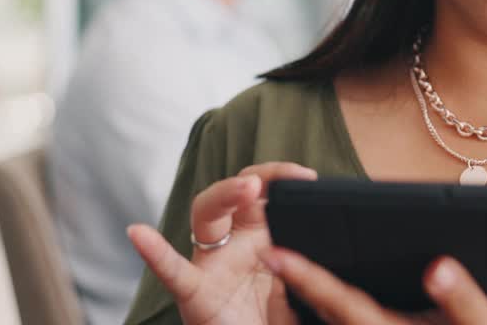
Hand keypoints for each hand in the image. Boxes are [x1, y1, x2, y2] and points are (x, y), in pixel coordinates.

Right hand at [127, 161, 317, 324]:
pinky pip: (172, 271)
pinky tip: (138, 233)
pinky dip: (155, 253)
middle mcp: (232, 243)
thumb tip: (347, 236)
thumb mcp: (300, 278)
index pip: (263, 191)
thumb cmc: (273, 315)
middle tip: (267, 182)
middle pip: (231, 195)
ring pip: (205, 218)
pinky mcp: (196, 294)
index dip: (280, 177)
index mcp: (258, 235)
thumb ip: (313, 256)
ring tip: (243, 189)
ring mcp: (211, 265)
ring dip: (222, 198)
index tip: (308, 176)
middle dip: (249, 181)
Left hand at [271, 248, 486, 323]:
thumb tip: (439, 267)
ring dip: (307, 302)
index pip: (341, 302)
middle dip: (295, 284)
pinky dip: (329, 312)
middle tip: (268, 248)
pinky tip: (328, 295)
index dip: (306, 277)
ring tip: (288, 267)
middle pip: (323, 315)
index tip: (273, 252)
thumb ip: (464, 300)